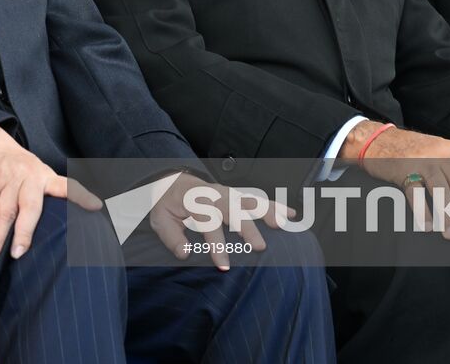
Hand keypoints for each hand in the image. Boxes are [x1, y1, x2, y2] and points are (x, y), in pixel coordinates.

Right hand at [0, 126, 101, 265]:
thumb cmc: (21, 169)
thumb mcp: (40, 174)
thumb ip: (53, 194)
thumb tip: (80, 216)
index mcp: (45, 176)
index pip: (65, 186)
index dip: (80, 196)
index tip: (95, 206)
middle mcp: (27, 176)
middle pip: (28, 206)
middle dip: (24, 231)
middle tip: (20, 253)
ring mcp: (6, 179)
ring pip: (2, 212)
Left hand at [148, 173, 292, 269]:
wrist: (171, 182)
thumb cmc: (168, 204)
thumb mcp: (160, 219)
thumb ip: (171, 237)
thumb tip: (184, 253)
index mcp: (194, 200)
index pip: (208, 223)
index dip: (216, 245)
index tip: (224, 266)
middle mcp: (214, 193)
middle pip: (233, 208)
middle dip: (247, 227)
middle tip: (259, 246)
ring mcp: (227, 193)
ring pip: (249, 200)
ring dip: (266, 211)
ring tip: (281, 225)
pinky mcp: (236, 195)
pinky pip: (257, 199)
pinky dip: (274, 206)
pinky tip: (289, 215)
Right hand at [345, 122, 449, 238]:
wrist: (379, 139)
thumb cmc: (413, 152)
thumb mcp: (440, 152)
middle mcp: (441, 153)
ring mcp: (422, 160)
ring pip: (440, 189)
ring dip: (447, 213)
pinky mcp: (403, 169)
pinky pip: (416, 192)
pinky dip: (423, 210)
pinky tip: (427, 225)